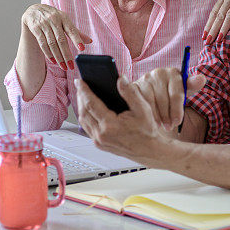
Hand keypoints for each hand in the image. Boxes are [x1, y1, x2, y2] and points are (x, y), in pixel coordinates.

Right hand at [21, 4, 91, 69]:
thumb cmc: (53, 17)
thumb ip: (76, 32)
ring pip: (52, 44)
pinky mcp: (35, 28)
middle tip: (71, 66)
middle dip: (67, 54)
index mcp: (64, 17)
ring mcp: (44, 24)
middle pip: (61, 40)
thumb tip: (89, 41)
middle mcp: (54, 20)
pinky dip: (48, 54)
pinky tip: (53, 61)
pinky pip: (42, 43)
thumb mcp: (65, 21)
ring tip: (64, 66)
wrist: (34, 10)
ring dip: (58, 57)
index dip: (77, 39)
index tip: (82, 49)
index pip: (71, 30)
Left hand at [75, 71, 205, 162]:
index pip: (91, 104)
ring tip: (83, 94)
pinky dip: (85, 116)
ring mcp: (99, 141)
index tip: (80, 81)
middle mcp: (101, 135)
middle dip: (80, 97)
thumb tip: (120, 79)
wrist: (149, 150)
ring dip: (81, 106)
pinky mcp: (99, 144)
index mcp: (110, 126)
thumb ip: (130, 92)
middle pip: (84, 112)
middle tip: (80, 85)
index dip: (84, 91)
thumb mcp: (142, 109)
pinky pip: (87, 128)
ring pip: (83, 121)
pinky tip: (88, 108)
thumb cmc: (147, 131)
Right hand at [133, 68, 204, 129]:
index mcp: (173, 73)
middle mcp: (158, 73)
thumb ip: (192, 85)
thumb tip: (202, 78)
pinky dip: (144, 113)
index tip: (177, 122)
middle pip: (163, 100)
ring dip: (156, 116)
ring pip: (151, 103)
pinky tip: (149, 120)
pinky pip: (138, 103)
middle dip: (167, 116)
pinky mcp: (133, 86)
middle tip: (169, 127)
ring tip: (160, 125)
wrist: (153, 91)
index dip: (177, 110)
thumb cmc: (171, 92)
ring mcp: (144, 79)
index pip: (176, 94)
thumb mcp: (183, 90)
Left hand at [204, 0, 229, 43]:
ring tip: (219, 39)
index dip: (209, 24)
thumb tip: (226, 20)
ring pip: (229, 15)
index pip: (214, 12)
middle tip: (207, 41)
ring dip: (224, 27)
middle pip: (219, 16)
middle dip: (213, 29)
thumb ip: (229, 4)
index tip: (204, 35)